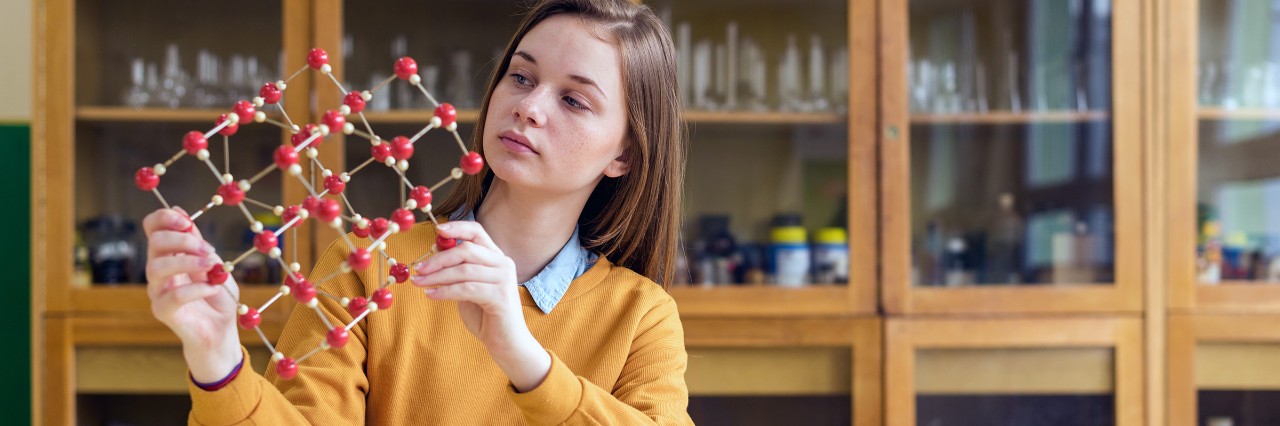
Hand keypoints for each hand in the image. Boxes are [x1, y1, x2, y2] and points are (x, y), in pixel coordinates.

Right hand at [143, 207, 241, 382]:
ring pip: (156, 268)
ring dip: (188, 262)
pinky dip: (197, 288)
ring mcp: (158, 291)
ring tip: (212, 267)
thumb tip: (180, 211)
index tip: (187, 221)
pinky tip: (212, 288)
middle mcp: (158, 271)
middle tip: (208, 250)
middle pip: (154, 243)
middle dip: (183, 241)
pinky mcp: (163, 311)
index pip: (152, 228)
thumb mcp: (213, 263)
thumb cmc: (217, 296)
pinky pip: (173, 296)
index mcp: (169, 254)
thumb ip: (197, 242)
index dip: (164, 219)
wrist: (221, 330)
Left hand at [411, 221, 550, 390]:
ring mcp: (504, 279)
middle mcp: (504, 264)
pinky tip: (431, 295)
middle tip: (418, 269)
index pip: (478, 232)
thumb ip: (458, 271)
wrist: (507, 342)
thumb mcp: (469, 288)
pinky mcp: (501, 296)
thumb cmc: (486, 315)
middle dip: (438, 258)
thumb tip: (435, 254)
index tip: (437, 230)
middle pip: (466, 250)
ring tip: (419, 283)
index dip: (457, 227)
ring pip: (464, 270)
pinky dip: (445, 291)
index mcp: (496, 258)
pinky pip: (466, 289)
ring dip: (437, 276)